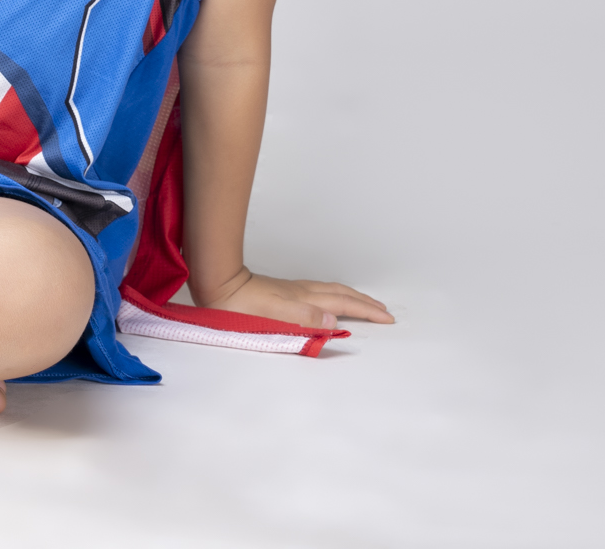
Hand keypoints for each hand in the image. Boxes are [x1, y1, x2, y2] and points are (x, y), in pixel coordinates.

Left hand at [198, 267, 392, 327]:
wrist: (218, 286)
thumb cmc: (240, 305)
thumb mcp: (273, 314)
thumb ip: (304, 316)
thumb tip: (334, 318)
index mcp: (304, 298)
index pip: (344, 303)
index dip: (366, 311)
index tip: (386, 318)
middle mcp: (302, 291)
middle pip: (342, 294)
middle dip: (366, 303)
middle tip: (384, 311)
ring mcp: (293, 290)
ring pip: (331, 291)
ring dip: (352, 297)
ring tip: (365, 303)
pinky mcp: (283, 291)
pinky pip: (320, 291)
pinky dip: (335, 295)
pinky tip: (329, 299)